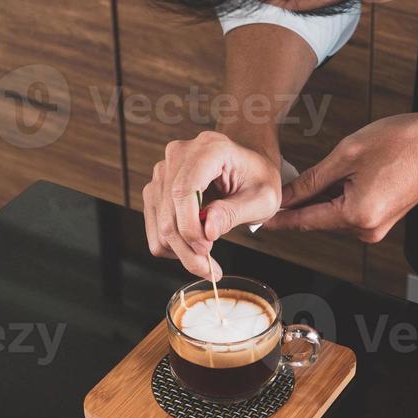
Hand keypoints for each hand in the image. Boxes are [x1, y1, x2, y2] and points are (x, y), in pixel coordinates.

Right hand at [142, 131, 281, 278]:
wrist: (248, 165)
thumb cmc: (258, 177)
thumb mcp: (262, 198)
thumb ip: (234, 212)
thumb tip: (208, 230)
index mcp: (209, 148)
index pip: (184, 189)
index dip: (190, 225)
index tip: (206, 249)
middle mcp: (180, 154)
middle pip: (169, 210)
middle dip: (187, 247)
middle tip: (210, 269)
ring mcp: (164, 170)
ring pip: (159, 221)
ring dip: (179, 250)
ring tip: (206, 262)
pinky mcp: (157, 187)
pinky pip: (154, 224)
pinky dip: (171, 244)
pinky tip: (193, 248)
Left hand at [269, 112, 417, 242]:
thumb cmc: (403, 141)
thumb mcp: (348, 153)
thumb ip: (313, 180)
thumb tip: (285, 196)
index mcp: (356, 215)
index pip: (304, 221)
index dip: (277, 218)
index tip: (255, 217)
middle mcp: (367, 229)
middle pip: (317, 219)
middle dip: (297, 203)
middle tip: (274, 184)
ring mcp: (377, 226)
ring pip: (333, 215)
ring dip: (319, 198)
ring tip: (308, 174)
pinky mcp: (384, 218)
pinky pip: (349, 211)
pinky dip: (337, 197)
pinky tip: (334, 177)